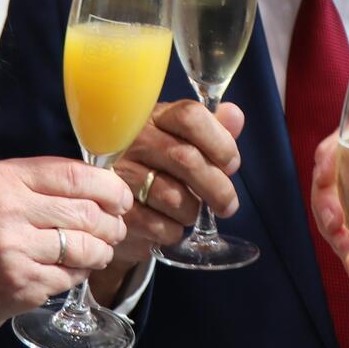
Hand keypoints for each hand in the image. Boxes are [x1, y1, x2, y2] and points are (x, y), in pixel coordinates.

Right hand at [0, 157, 132, 346]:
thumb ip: (42, 184)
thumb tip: (104, 185)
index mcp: (2, 179)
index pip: (74, 175)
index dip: (109, 187)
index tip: (122, 198)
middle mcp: (5, 210)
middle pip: (86, 212)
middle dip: (111, 224)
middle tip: (115, 230)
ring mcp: (12, 248)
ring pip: (85, 245)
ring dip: (102, 251)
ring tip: (99, 252)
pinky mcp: (21, 281)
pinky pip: (72, 274)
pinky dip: (80, 274)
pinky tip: (71, 271)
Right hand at [103, 100, 243, 274]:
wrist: (114, 200)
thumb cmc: (158, 165)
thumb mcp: (184, 140)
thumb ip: (213, 128)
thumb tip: (235, 116)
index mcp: (155, 117)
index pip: (190, 116)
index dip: (219, 142)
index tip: (231, 164)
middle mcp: (132, 140)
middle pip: (186, 159)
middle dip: (217, 188)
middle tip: (228, 205)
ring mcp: (119, 173)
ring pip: (172, 196)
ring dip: (192, 212)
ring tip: (192, 213)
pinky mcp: (113, 207)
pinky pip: (155, 224)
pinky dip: (172, 230)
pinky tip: (173, 226)